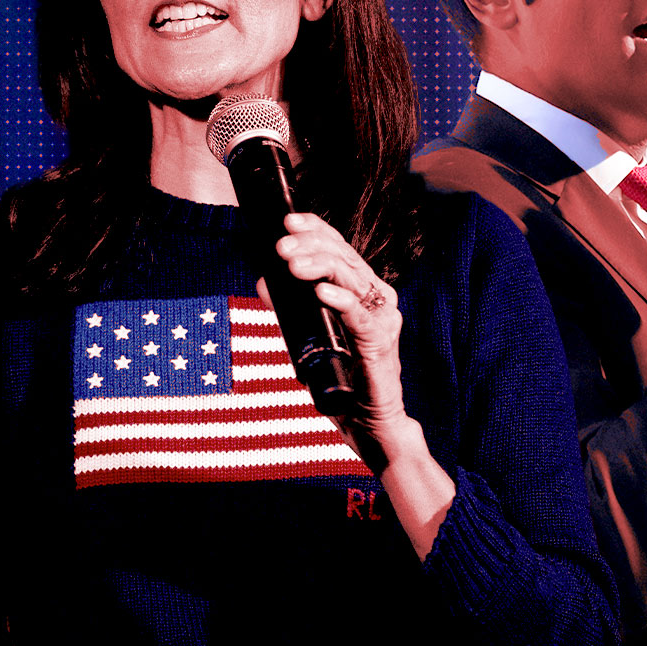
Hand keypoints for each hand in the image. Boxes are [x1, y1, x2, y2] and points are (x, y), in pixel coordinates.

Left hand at [260, 212, 409, 469]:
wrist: (370, 425)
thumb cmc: (343, 379)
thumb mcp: (309, 336)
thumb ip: (290, 309)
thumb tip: (263, 281)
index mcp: (361, 290)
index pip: (339, 249)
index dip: (316, 230)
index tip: (288, 220)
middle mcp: (376, 298)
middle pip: (344, 258)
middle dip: (310, 247)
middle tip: (280, 245)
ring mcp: (382, 319)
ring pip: (352, 279)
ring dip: (320, 266)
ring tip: (292, 262)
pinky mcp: (381, 343)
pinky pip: (361, 316)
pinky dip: (341, 301)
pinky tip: (321, 292)